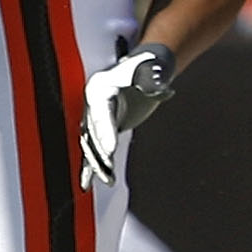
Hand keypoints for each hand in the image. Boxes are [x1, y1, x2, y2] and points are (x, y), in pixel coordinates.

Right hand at [78, 40, 176, 185]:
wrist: (144, 67)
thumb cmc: (147, 68)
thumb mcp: (151, 72)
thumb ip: (154, 83)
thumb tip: (165, 90)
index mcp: (100, 88)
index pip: (101, 114)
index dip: (105, 133)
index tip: (110, 150)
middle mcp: (92, 103)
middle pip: (93, 132)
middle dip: (100, 152)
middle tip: (108, 169)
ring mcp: (93, 116)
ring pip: (91, 144)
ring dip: (97, 163)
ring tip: (108, 180)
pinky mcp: (99, 128)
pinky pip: (93, 149)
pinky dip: (90, 166)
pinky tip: (87, 184)